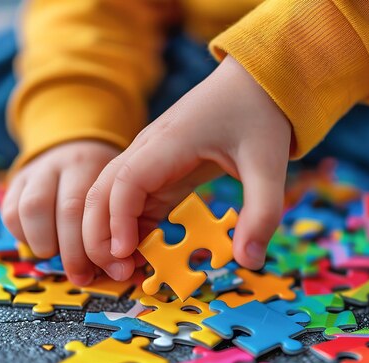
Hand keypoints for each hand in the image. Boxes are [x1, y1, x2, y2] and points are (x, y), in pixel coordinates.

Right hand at [1, 141, 119, 284]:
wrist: (75, 144)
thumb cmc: (101, 180)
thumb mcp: (115, 192)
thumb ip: (118, 224)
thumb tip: (121, 268)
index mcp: (93, 165)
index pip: (91, 206)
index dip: (97, 245)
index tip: (109, 269)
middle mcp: (62, 164)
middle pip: (66, 211)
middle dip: (74, 253)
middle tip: (82, 276)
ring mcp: (35, 172)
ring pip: (30, 211)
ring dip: (44, 244)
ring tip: (56, 255)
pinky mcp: (15, 182)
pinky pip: (11, 214)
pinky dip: (24, 236)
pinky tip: (41, 242)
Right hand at [83, 55, 291, 280]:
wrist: (255, 83)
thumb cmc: (259, 115)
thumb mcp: (269, 165)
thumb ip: (262, 212)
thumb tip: (250, 261)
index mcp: (169, 142)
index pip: (125, 181)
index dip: (117, 219)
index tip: (125, 253)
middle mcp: (149, 150)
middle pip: (102, 190)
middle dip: (99, 233)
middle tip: (119, 274)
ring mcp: (150, 160)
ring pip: (110, 198)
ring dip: (108, 234)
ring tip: (126, 272)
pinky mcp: (159, 171)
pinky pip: (133, 202)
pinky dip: (129, 230)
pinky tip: (140, 256)